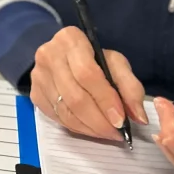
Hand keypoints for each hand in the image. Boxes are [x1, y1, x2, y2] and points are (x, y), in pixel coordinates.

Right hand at [30, 26, 147, 139]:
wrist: (61, 56)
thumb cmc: (92, 58)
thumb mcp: (114, 62)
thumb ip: (130, 86)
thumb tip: (138, 117)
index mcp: (70, 40)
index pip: (87, 74)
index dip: (105, 100)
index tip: (121, 120)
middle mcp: (48, 55)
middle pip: (75, 96)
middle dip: (99, 120)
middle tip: (116, 133)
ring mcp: (38, 76)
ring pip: (65, 111)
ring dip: (89, 128)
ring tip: (107, 133)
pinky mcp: (34, 94)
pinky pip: (57, 118)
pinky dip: (77, 128)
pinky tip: (91, 129)